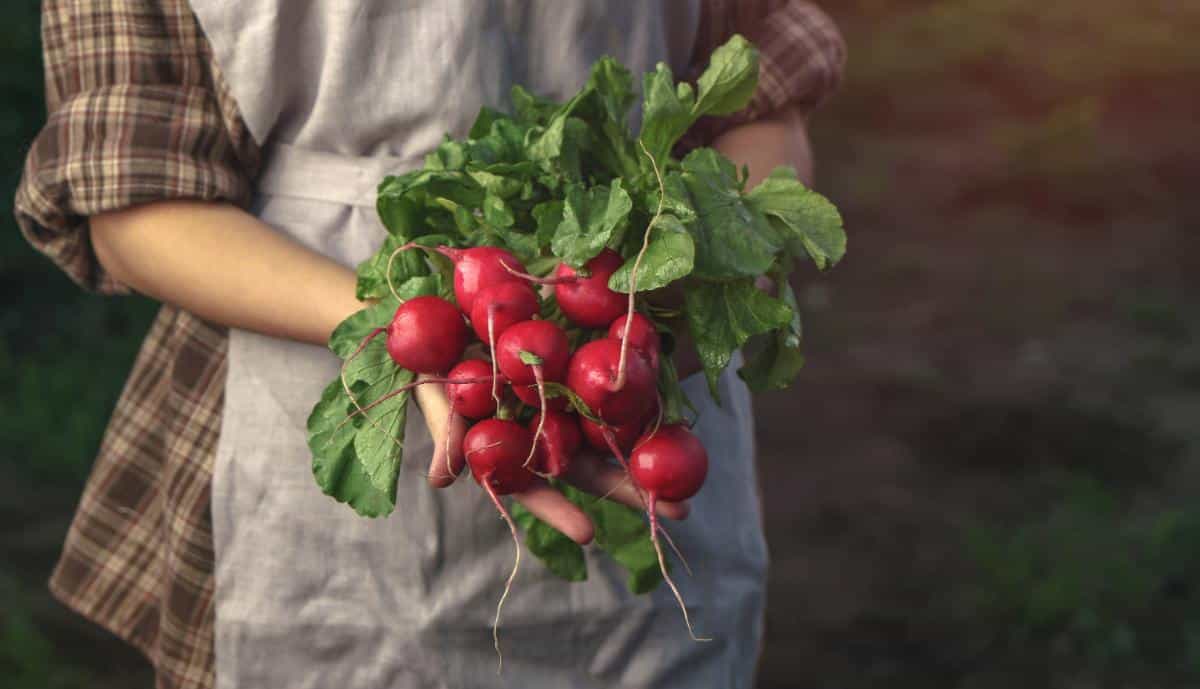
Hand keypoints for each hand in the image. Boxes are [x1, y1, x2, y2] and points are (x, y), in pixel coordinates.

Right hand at [414, 380, 687, 544]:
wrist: (442, 317)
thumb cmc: (434, 366)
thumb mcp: (437, 398)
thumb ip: (446, 434)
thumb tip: (442, 479)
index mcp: (514, 448)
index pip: (541, 487)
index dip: (561, 511)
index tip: (588, 535)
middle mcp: (548, 429)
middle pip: (593, 466)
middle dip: (632, 490)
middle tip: (676, 514)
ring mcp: (566, 399)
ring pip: (611, 428)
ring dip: (651, 447)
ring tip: (692, 469)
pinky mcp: (579, 362)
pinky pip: (617, 378)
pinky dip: (646, 394)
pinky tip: (680, 403)